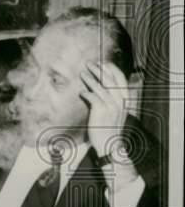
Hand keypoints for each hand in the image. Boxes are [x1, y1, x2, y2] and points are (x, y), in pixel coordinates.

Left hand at [80, 61, 138, 185]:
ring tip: (82, 73)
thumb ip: (111, 98)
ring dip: (90, 78)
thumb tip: (101, 85)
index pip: (120, 79)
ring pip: (100, 87)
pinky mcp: (101, 111)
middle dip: (99, 70)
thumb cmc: (109, 126)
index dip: (112, 69)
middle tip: (89, 63)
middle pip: (110, 80)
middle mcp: (120, 101)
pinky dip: (86, 93)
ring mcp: (111, 106)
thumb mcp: (115, 111)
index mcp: (125, 99)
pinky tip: (81, 92)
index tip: (103, 62)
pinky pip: (93, 97)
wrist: (110, 144)